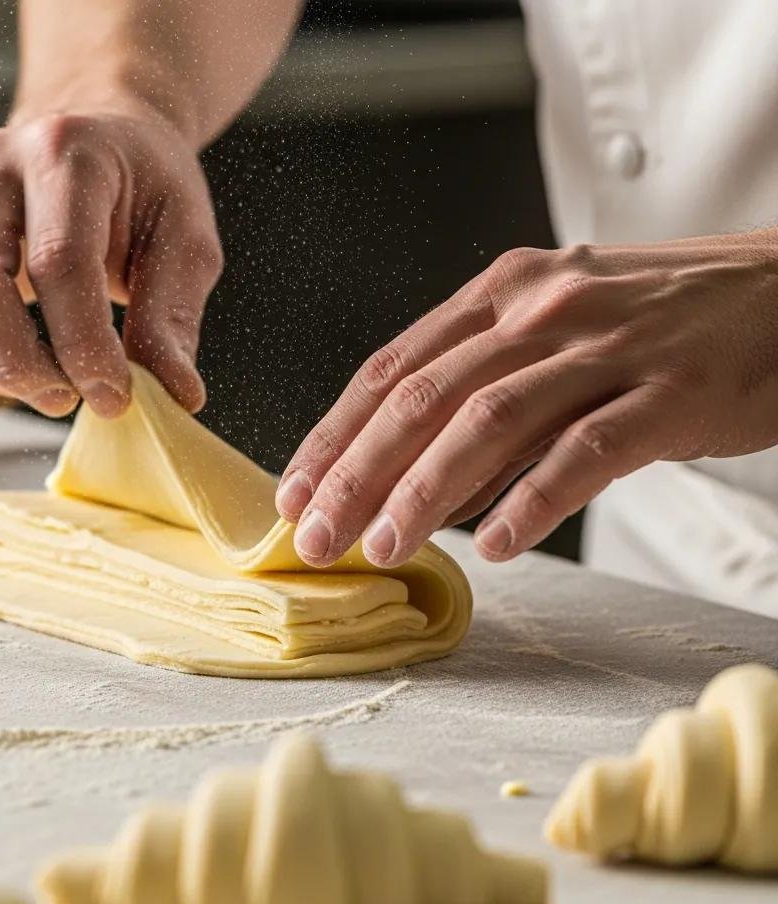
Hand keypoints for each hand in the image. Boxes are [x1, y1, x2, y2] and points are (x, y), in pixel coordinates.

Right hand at [0, 110, 222, 417]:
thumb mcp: (186, 243)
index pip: (58, 260)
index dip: (82, 345)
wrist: (97, 143)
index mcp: (66, 153)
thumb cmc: (145, 194)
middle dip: (16, 364)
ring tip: (37, 385)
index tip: (114, 398)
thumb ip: (173, 317)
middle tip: (67, 400)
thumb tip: (176, 394)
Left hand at [276, 233, 777, 565]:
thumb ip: (482, 385)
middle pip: (423, 397)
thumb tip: (412, 472)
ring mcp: (607, 348)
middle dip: (357, 474)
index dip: (335, 435)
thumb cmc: (656, 322)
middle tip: (317, 537)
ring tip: (384, 548)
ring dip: (425, 492)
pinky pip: (587, 452)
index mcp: (502, 293)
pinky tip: (495, 545)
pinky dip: (534, 500)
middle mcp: (542, 310)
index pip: (392, 368)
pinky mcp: (670, 394)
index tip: (296, 491)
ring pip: (490, 421)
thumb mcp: (554, 327)